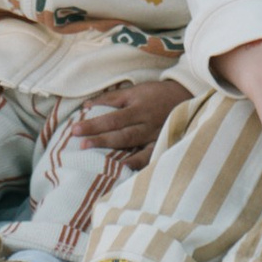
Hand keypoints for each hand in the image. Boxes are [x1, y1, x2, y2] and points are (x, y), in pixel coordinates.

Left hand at [71, 74, 186, 164]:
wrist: (186, 96)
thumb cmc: (155, 93)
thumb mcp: (135, 91)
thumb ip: (112, 98)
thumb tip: (87, 106)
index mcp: (138, 107)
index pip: (112, 117)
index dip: (94, 124)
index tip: (75, 130)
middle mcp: (146, 122)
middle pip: (121, 133)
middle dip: (101, 140)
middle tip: (81, 145)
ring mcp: (155, 135)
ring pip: (134, 145)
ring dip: (116, 154)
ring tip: (99, 162)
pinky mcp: (163, 144)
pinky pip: (151, 156)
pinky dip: (139, 163)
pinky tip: (126, 170)